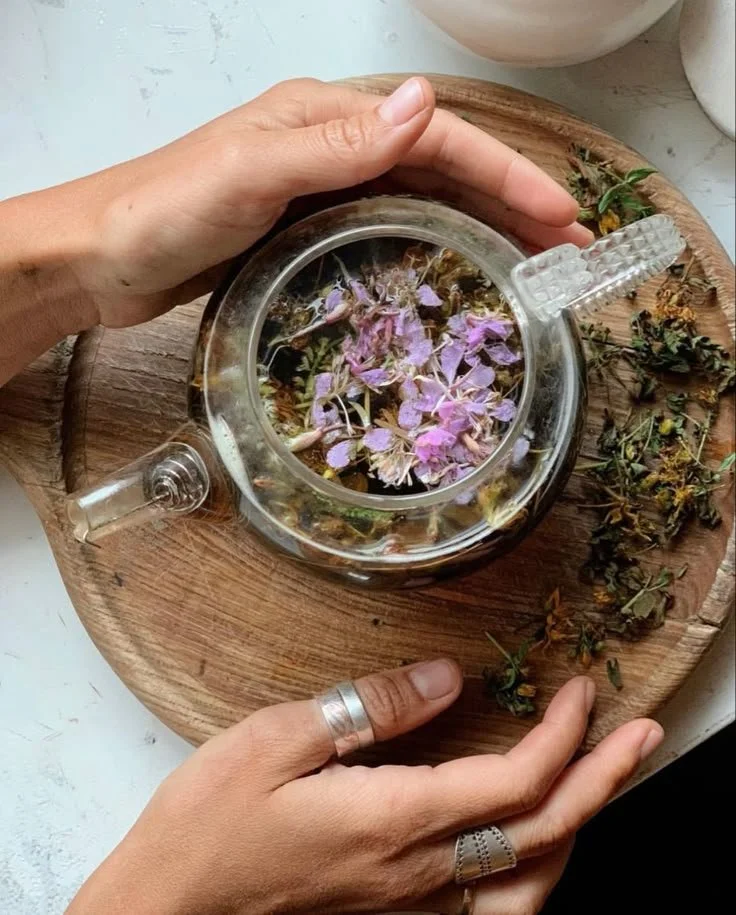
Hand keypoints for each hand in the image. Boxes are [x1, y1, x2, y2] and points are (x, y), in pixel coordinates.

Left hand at [53, 75, 591, 329]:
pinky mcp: (308, 232)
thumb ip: (337, 144)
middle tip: (566, 248)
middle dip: (510, 204)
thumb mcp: (252, 171)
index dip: (505, 174)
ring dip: (481, 229)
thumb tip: (422, 104)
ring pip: (422, 203)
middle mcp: (333, 149)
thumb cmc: (162, 208)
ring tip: (532, 266)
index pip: (439, 138)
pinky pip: (388, 233)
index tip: (558, 215)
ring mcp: (322, 192)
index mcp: (328, 120)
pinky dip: (432, 250)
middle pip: (442, 169)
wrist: (100, 256)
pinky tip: (455, 276)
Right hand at [67, 661, 662, 914]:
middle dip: (602, 779)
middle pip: (541, 831)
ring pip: (528, 878)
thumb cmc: (208, 823)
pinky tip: (537, 847)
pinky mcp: (390, 913)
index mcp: (394, 820)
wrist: (167, 913)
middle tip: (644, 735)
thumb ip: (369, 708)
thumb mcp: (276, 740)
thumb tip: (445, 678)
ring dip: (579, 825)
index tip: (582, 688)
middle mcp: (416, 872)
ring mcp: (408, 904)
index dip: (562, 734)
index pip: (513, 780)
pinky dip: (533, 872)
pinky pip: (490, 907)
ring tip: (605, 781)